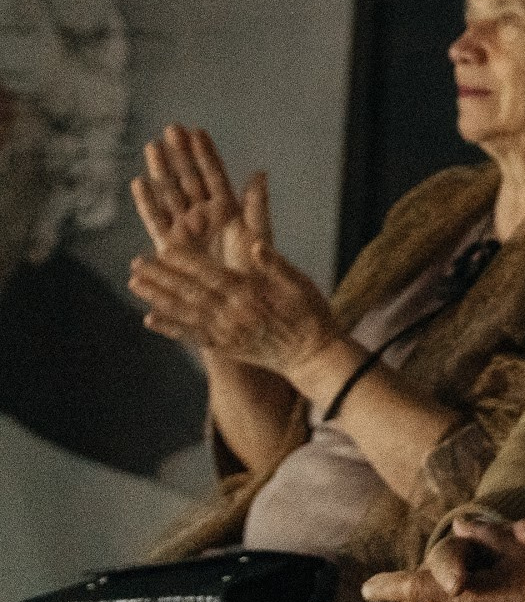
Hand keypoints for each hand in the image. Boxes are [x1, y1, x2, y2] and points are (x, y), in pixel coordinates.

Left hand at [128, 172, 342, 377]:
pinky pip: (191, 336)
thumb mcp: (300, 284)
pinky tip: (149, 320)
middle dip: (162, 277)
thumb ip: (276, 265)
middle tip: (136, 263)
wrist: (312, 356)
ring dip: (158, 298)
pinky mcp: (224, 346)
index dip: (186, 261)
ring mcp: (225, 332)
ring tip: (135, 285)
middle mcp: (232, 314)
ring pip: (185, 313)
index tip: (163, 247)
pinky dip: (169, 328)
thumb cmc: (310, 315)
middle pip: (190, 293)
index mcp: (250, 294)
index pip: (212, 274)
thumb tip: (256, 245)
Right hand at [130, 125, 252, 266]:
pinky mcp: (170, 246)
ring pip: (170, 193)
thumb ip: (256, 205)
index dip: (205, 153)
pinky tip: (139, 183)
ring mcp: (186, 228)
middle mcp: (203, 214)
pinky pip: (156, 220)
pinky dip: (148, 202)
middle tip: (170, 127)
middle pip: (189, 178)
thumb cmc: (252, 269)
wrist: (237, 300)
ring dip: (161, 170)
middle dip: (180, 153)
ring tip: (152, 146)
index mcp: (227, 209)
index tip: (196, 130)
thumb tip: (259, 172)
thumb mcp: (258, 234)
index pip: (214, 175)